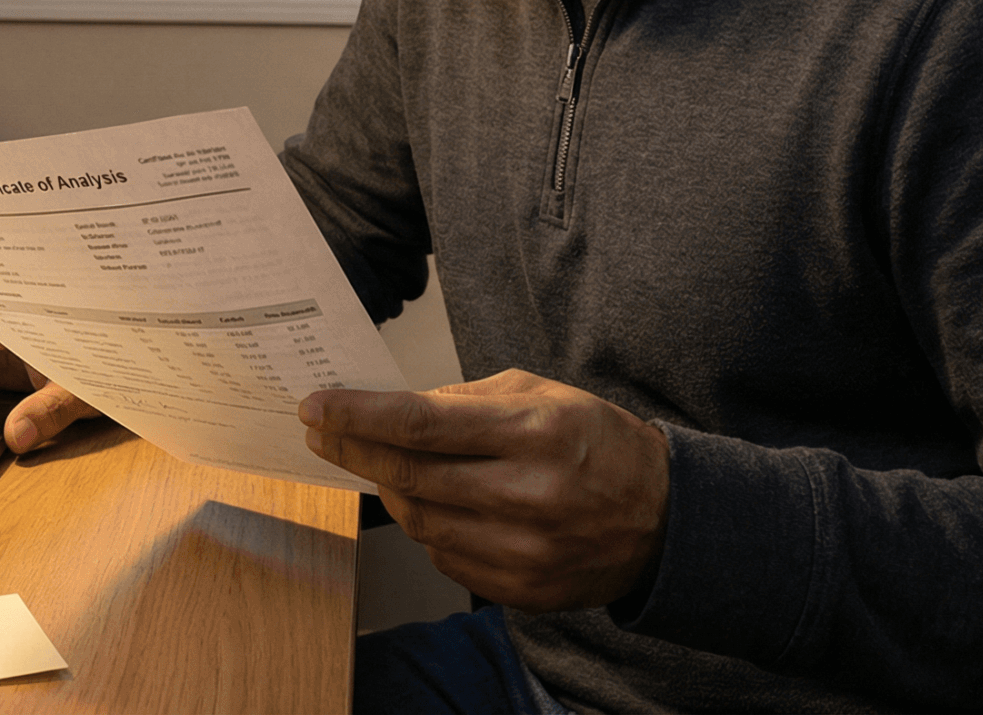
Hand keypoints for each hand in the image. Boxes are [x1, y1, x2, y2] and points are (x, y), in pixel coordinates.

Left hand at [301, 369, 669, 611]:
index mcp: (534, 432)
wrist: (664, 520)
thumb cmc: (599, 445)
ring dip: (389, 490)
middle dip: (353, 450)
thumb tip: (395, 408)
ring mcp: (523, 549)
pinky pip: (444, 556)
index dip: (360, 416)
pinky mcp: (520, 587)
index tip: (318, 406)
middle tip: (322, 432)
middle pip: (410, 475)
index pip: (422, 424)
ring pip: (419, 521)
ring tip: (384, 465)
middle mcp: (527, 494)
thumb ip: (466, 398)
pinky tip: (433, 504)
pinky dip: (427, 527)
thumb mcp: (542, 394)